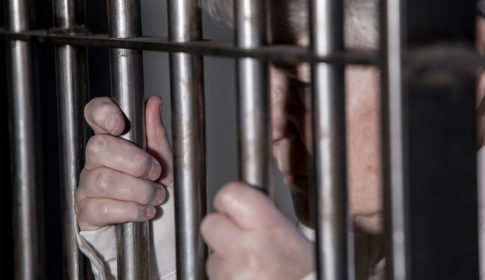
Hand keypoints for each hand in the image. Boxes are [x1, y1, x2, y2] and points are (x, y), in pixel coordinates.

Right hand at [75, 96, 172, 230]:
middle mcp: (95, 159)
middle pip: (98, 147)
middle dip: (135, 162)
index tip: (120, 124)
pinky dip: (132, 210)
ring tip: (156, 195)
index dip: (102, 112)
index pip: (95, 112)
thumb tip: (153, 101)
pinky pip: (104, 209)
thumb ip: (156, 132)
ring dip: (140, 190)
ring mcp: (87, 185)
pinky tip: (146, 210)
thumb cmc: (151, 183)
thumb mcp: (161, 157)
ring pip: (105, 181)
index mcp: (112, 138)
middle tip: (156, 172)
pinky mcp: (87, 211)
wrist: (151, 221)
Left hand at [201, 182, 313, 279]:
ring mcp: (232, 276)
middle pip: (210, 225)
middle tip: (241, 241)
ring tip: (251, 271)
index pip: (229, 195)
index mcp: (269, 229)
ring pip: (212, 258)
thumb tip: (246, 204)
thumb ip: (267, 218)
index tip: (235, 208)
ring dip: (225, 263)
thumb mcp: (296, 240)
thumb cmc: (307, 276)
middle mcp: (246, 251)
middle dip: (223, 232)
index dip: (230, 201)